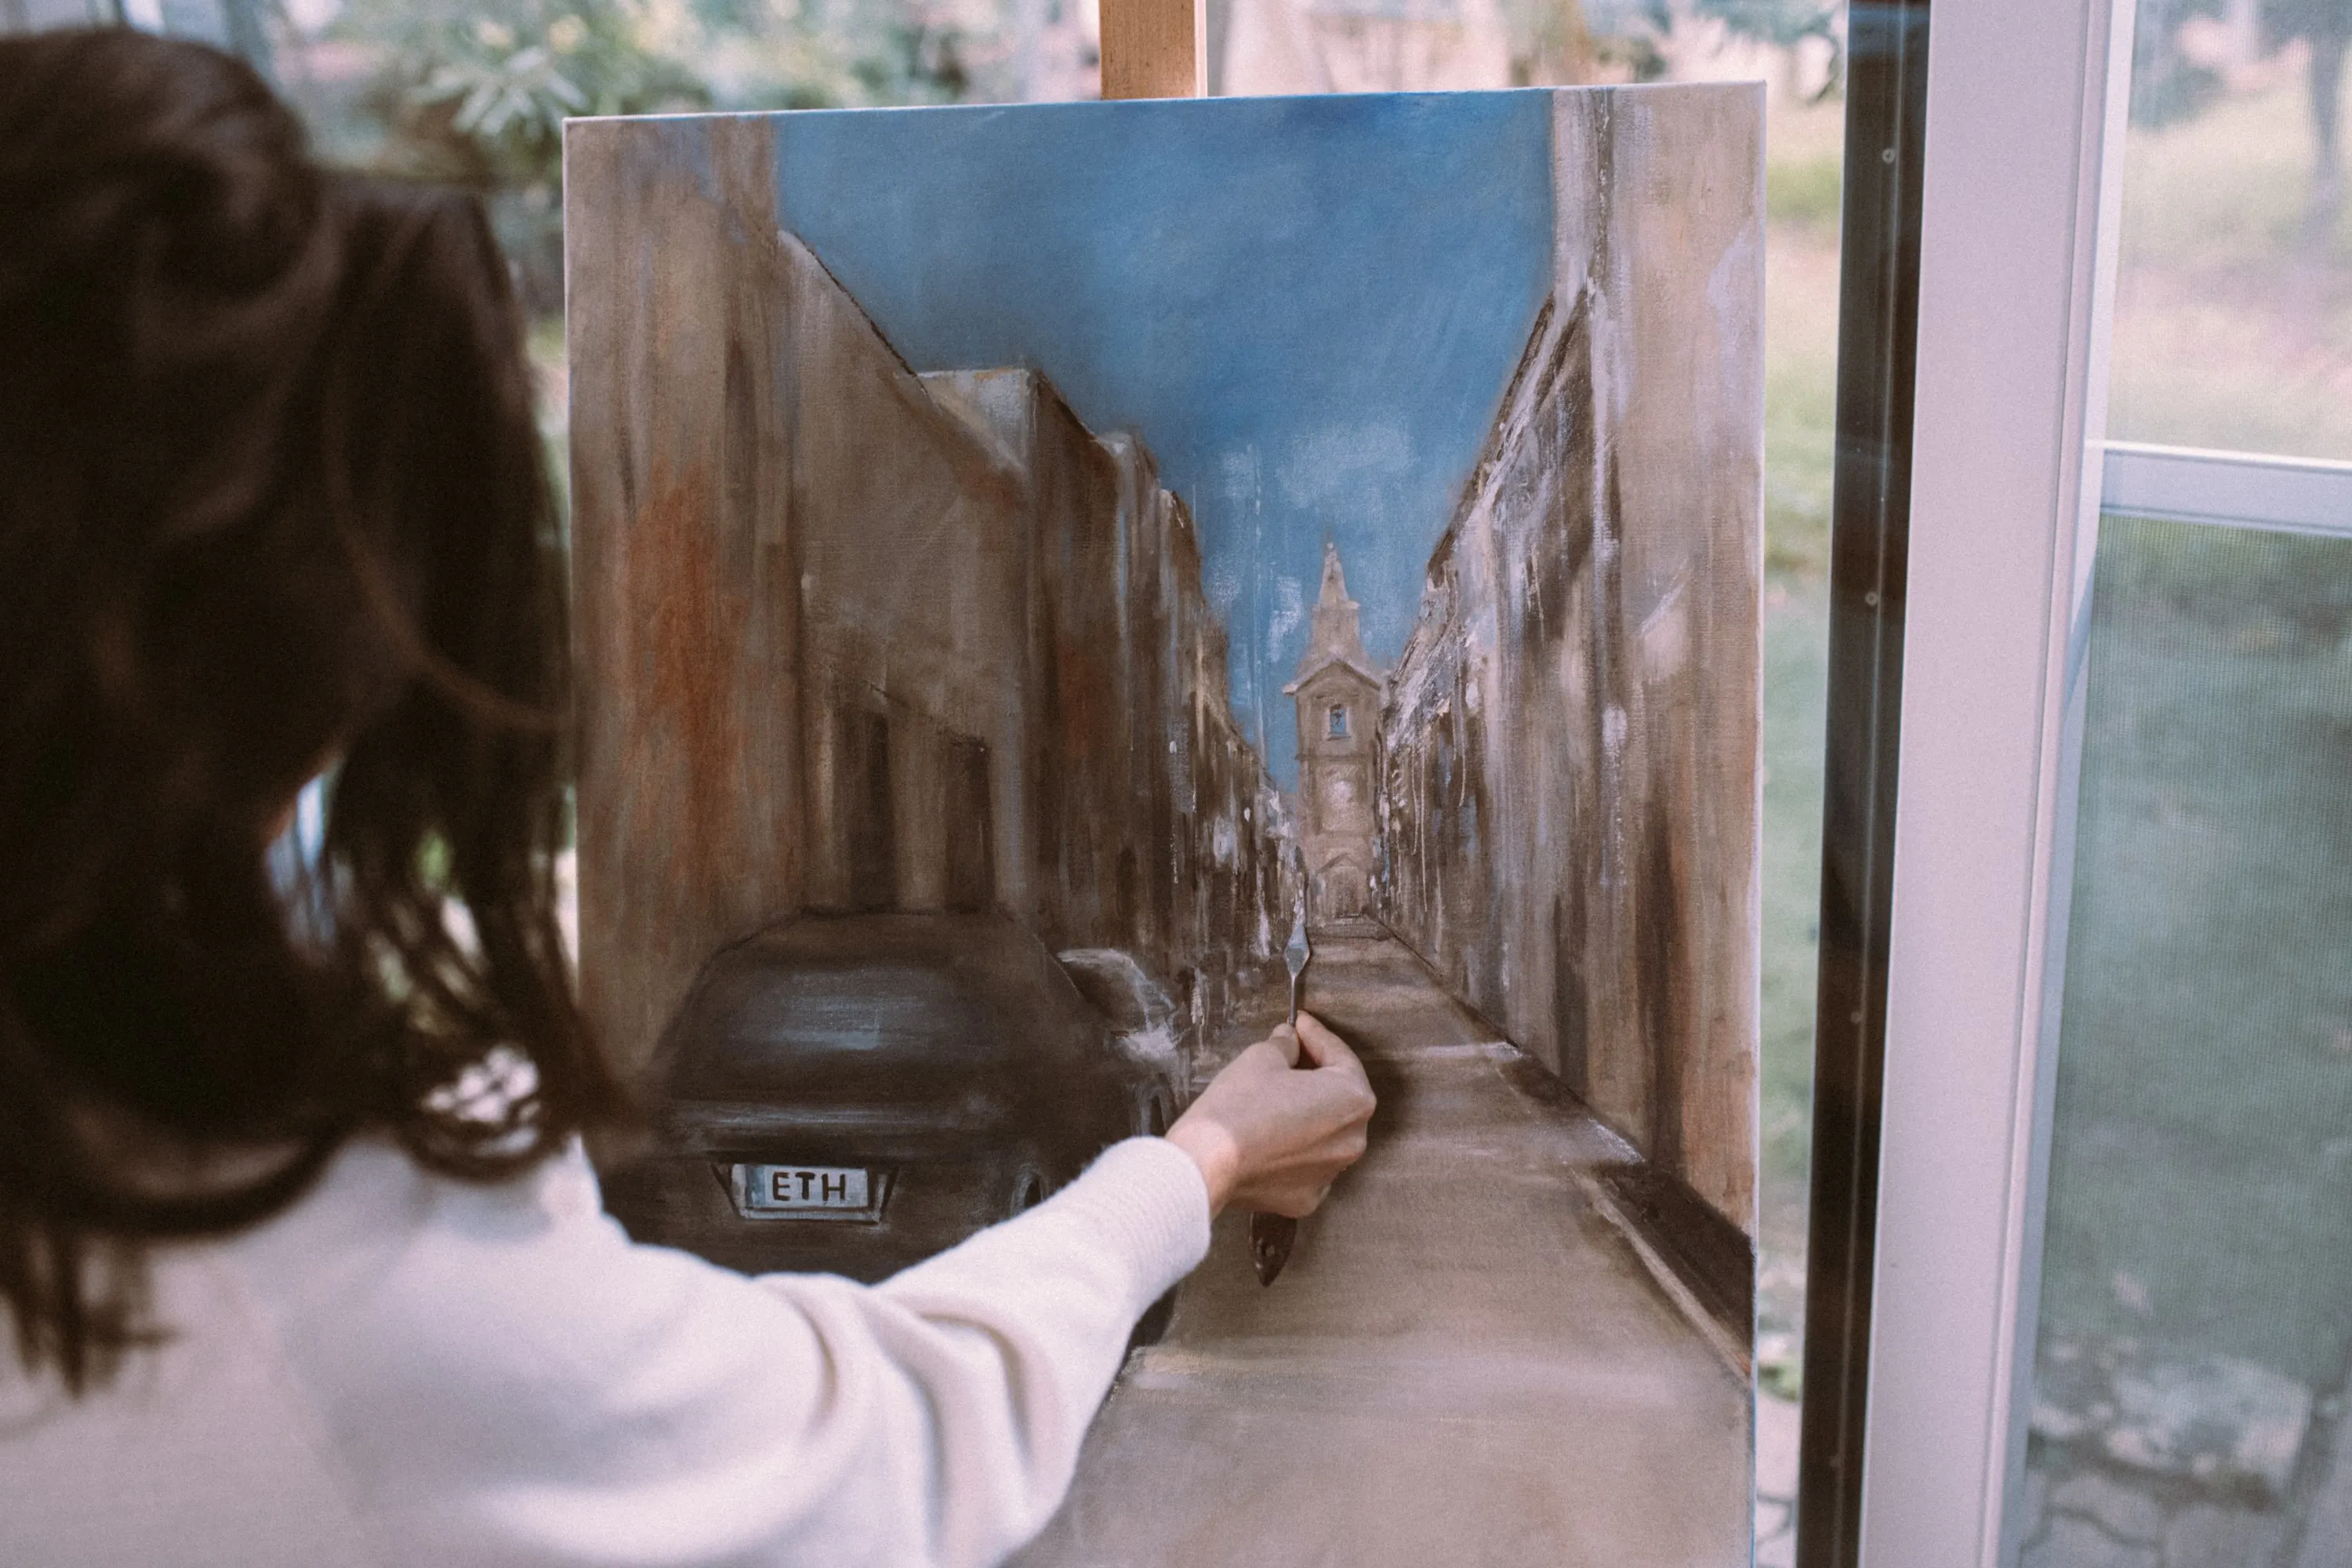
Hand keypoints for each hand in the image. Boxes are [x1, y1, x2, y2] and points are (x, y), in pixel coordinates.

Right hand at [1163, 1011, 1375, 1218]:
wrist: (1207, 1163)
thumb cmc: (1238, 1107)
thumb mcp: (1262, 1058)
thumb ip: (1285, 1045)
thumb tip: (1289, 1041)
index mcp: (1352, 1100)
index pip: (1341, 1057)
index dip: (1317, 1036)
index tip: (1301, 1024)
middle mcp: (1352, 1140)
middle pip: (1340, 1098)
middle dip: (1318, 1075)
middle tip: (1292, 1054)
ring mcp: (1331, 1173)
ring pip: (1326, 1134)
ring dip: (1309, 1113)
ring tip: (1279, 1096)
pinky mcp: (1307, 1198)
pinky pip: (1307, 1164)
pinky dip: (1295, 1149)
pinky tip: (1272, 1135)